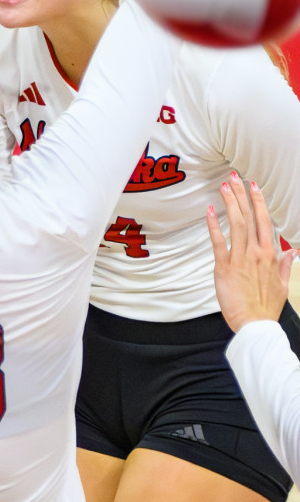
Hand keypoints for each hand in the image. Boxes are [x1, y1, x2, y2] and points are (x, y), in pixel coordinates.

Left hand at [207, 171, 296, 332]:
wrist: (254, 324)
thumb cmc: (266, 307)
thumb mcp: (283, 285)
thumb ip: (287, 266)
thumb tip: (293, 252)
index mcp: (271, 255)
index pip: (264, 222)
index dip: (258, 203)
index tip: (253, 186)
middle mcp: (256, 253)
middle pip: (250, 218)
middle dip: (243, 195)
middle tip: (235, 177)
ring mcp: (240, 258)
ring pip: (236, 224)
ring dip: (230, 204)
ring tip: (224, 186)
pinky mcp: (224, 267)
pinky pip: (218, 242)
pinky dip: (213, 225)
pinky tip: (209, 211)